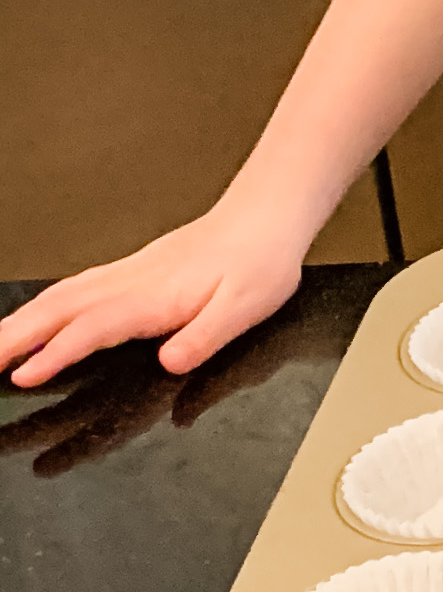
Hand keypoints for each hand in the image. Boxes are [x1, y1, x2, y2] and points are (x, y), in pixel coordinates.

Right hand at [0, 202, 308, 388]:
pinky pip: (71, 290)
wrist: (267, 217)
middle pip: (57, 310)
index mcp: (154, 295)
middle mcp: (130, 282)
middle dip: (12, 338)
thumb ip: (206, 336)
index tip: (24, 374)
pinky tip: (29, 320)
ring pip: (58, 298)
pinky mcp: (128, 273)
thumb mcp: (248, 306)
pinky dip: (40, 307)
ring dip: (18, 323)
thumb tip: (172, 363)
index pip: (94, 326)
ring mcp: (125, 275)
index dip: (57, 352)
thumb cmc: (260, 261)